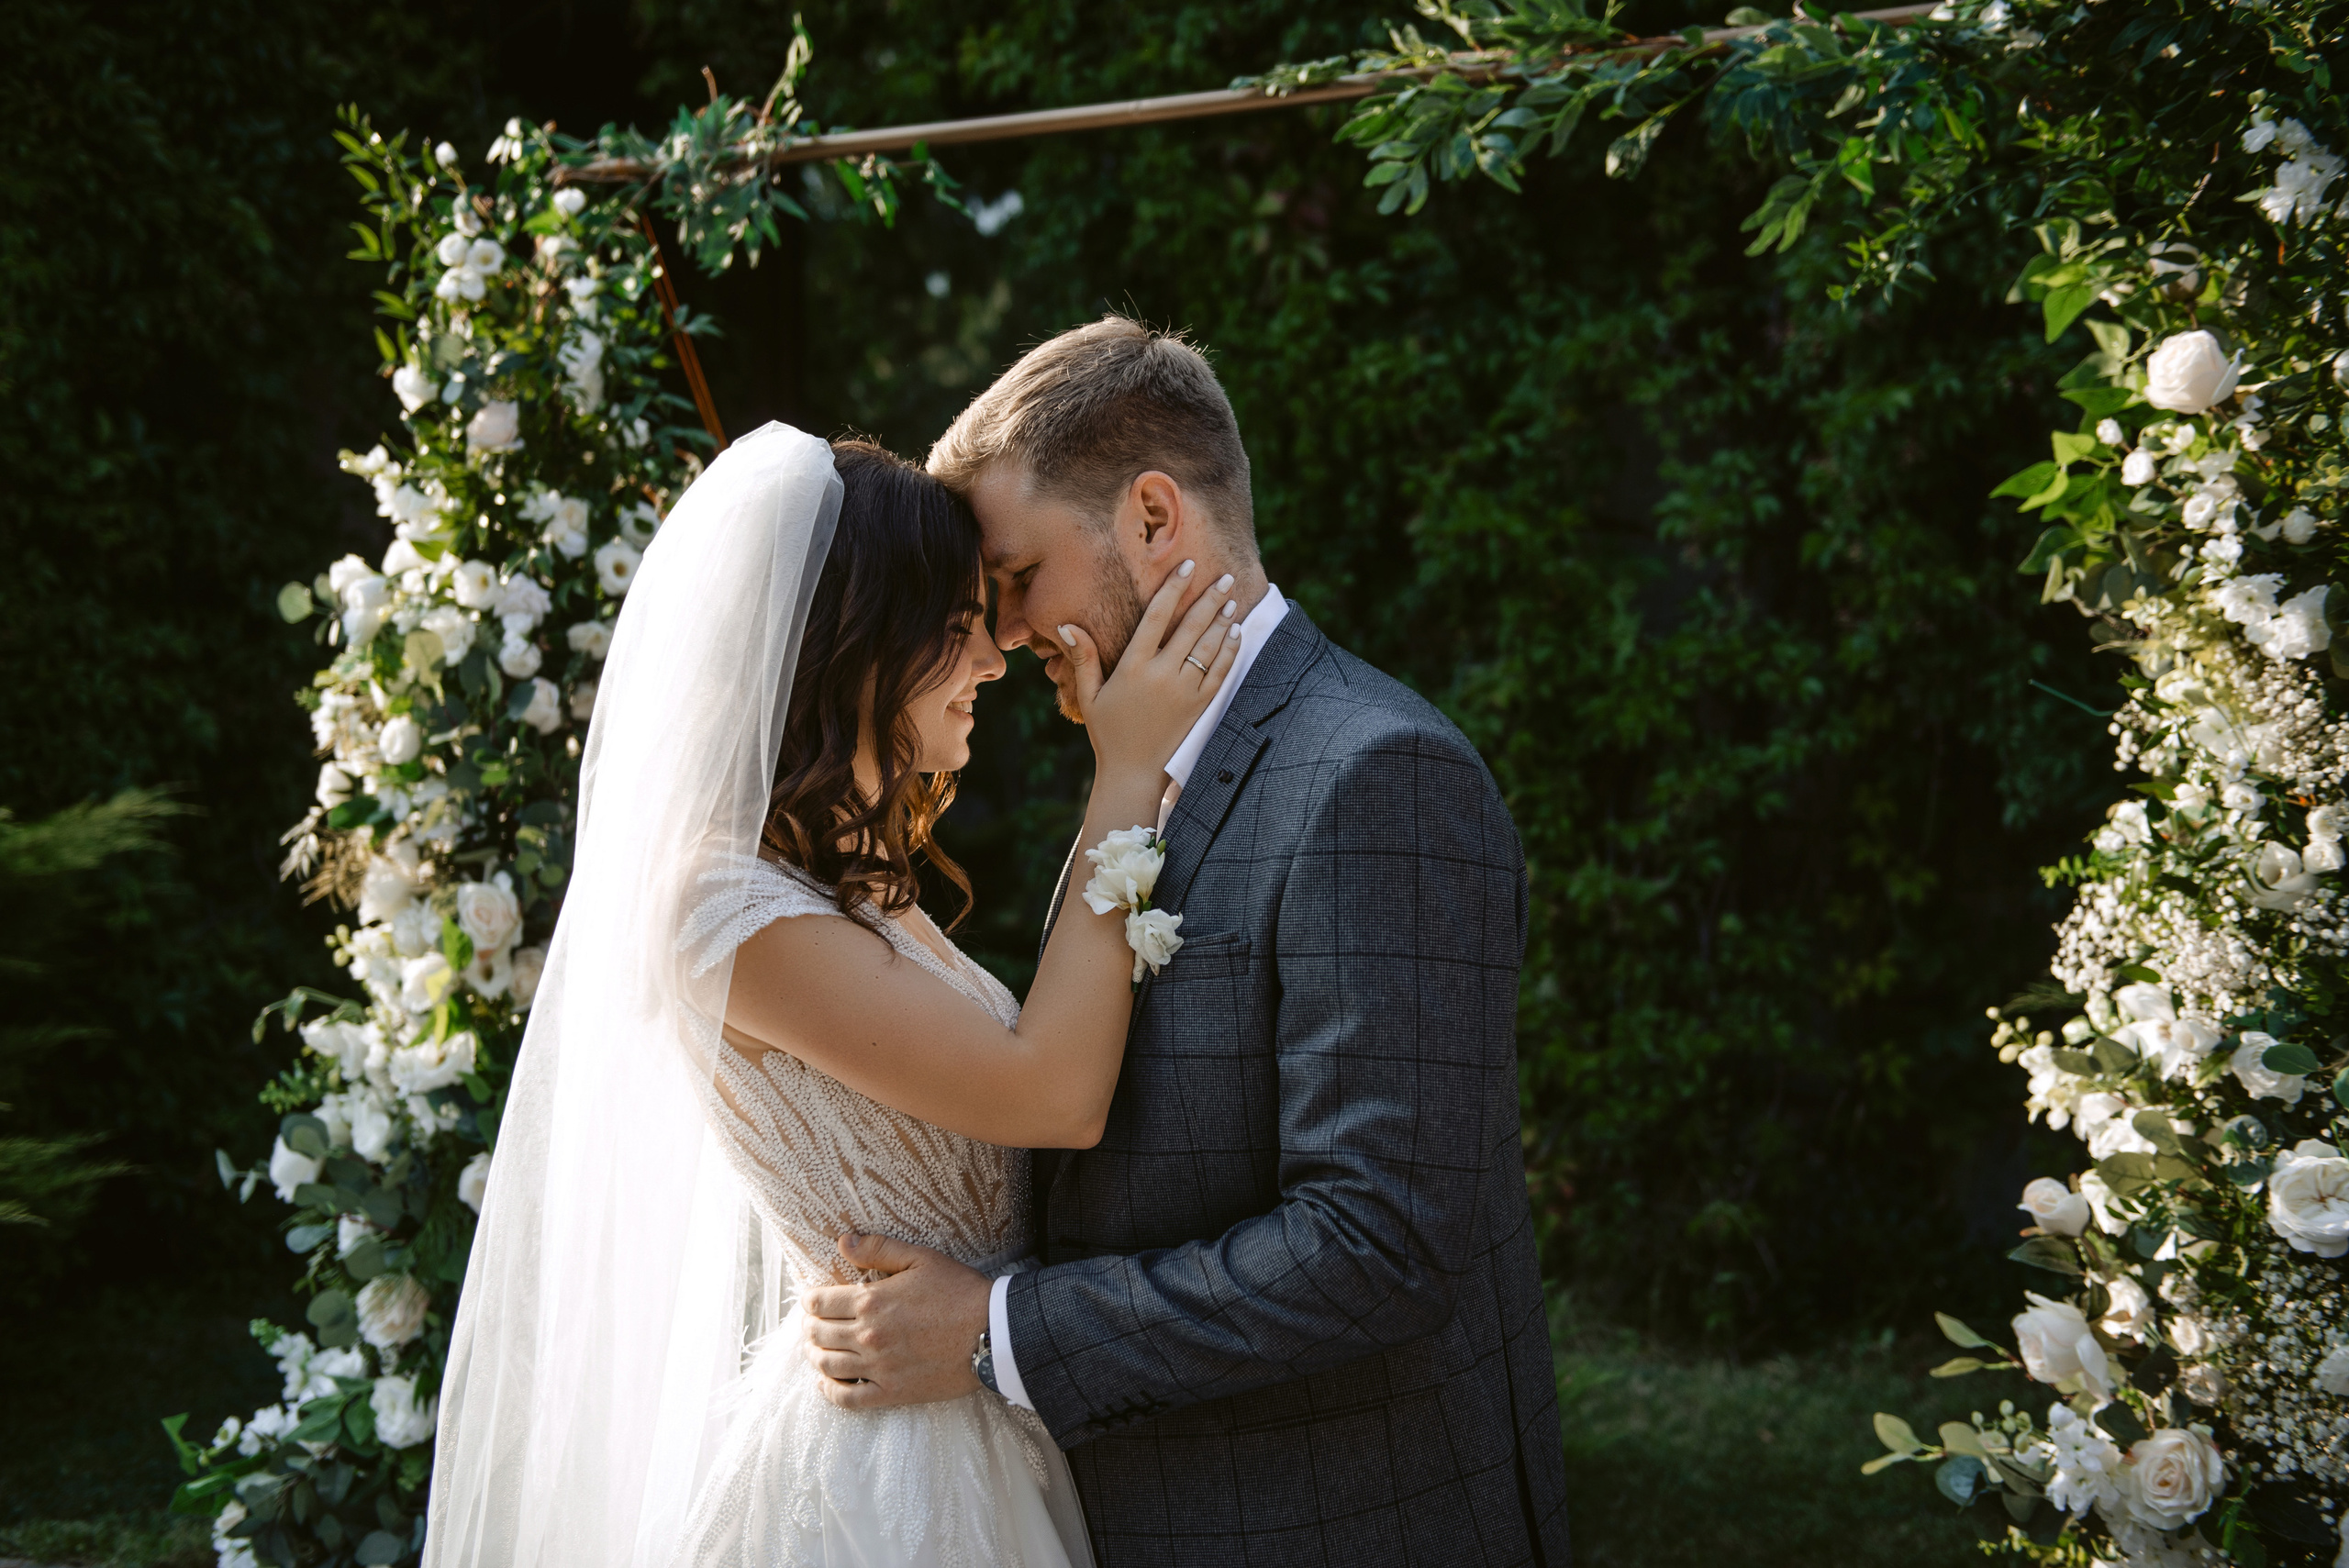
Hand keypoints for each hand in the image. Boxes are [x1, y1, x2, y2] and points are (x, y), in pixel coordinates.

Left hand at [800, 1232, 992, 1409]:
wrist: (993, 1333)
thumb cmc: (959, 1291)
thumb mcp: (921, 1258)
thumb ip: (879, 1249)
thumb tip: (843, 1242)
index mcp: (871, 1301)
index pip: (819, 1303)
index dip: (810, 1300)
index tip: (812, 1300)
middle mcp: (868, 1336)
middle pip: (818, 1334)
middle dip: (809, 1327)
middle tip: (812, 1324)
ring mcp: (878, 1367)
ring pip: (827, 1366)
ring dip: (814, 1356)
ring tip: (816, 1349)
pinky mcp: (892, 1392)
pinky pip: (849, 1399)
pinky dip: (830, 1392)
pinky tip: (827, 1383)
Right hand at [1058, 563, 1242, 782]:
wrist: (1133, 774)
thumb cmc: (1108, 733)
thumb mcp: (1089, 695)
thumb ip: (1083, 658)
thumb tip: (1067, 625)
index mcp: (1133, 667)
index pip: (1156, 616)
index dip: (1173, 588)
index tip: (1187, 566)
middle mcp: (1161, 675)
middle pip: (1190, 626)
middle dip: (1209, 598)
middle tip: (1224, 576)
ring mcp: (1184, 691)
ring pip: (1208, 647)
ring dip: (1222, 620)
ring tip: (1232, 598)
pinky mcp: (1199, 707)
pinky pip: (1220, 672)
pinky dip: (1229, 651)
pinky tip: (1235, 634)